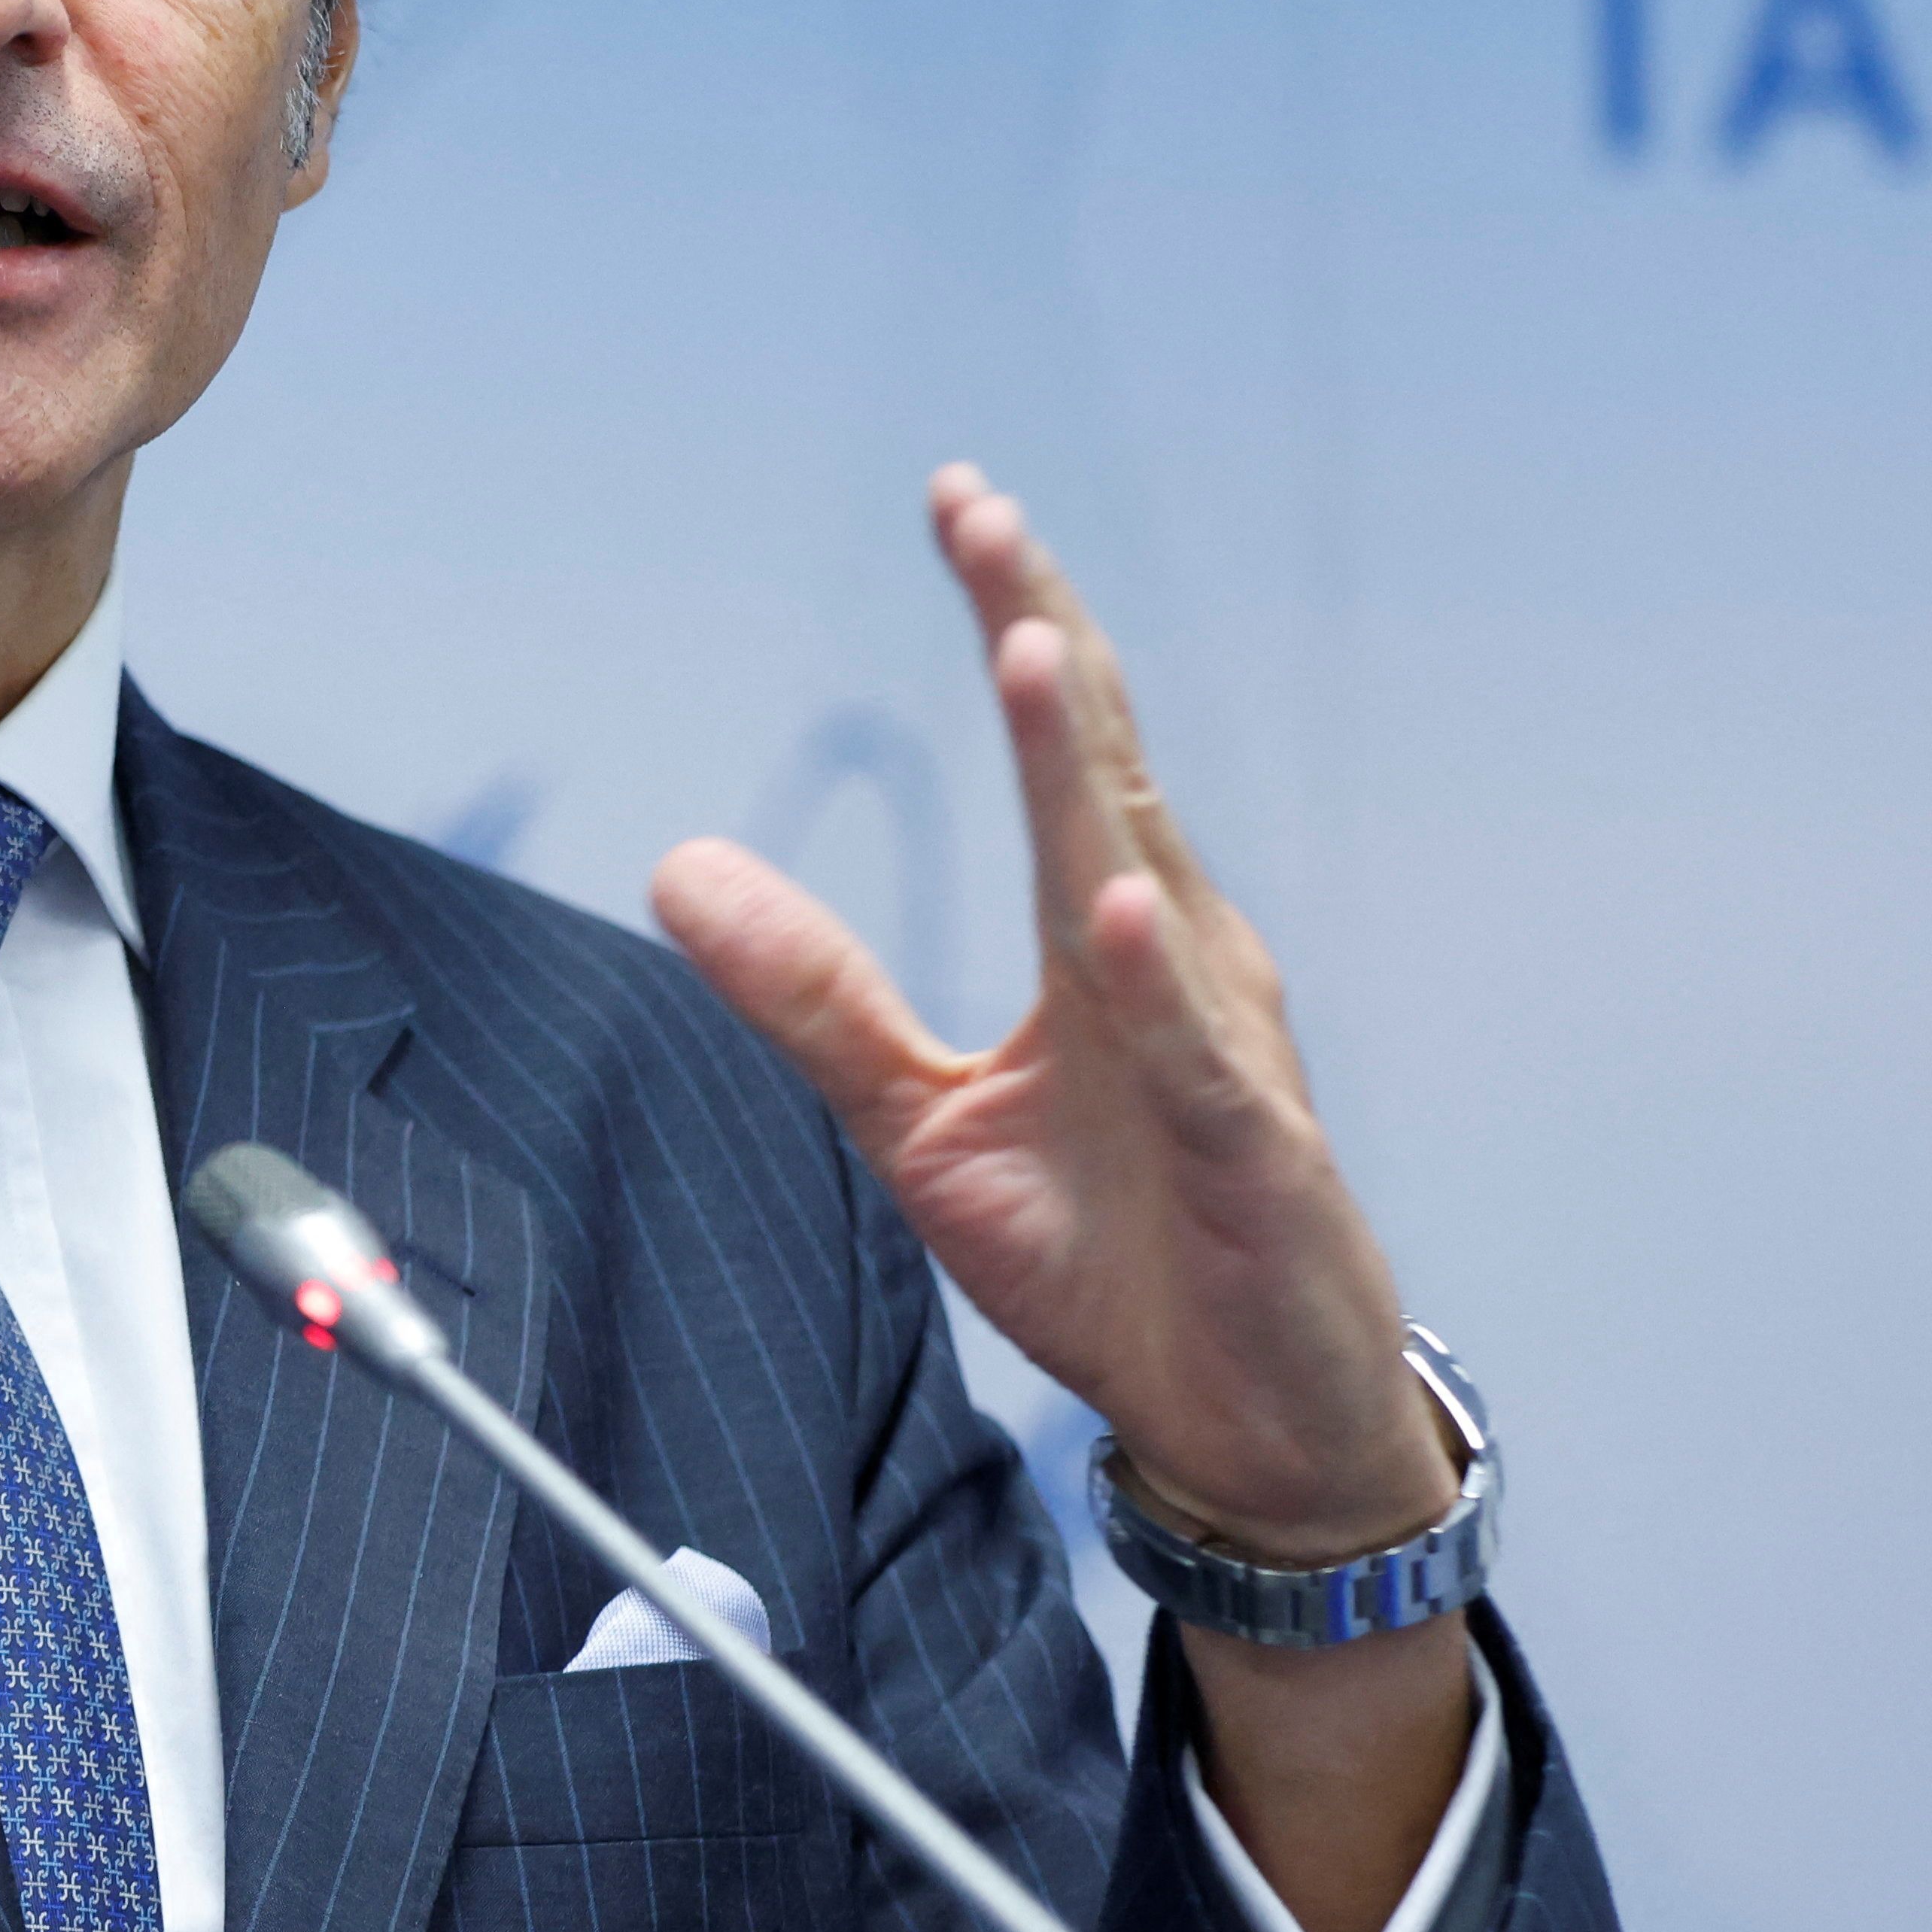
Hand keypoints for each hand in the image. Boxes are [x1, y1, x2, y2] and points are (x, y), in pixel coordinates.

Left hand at [655, 468, 1471, 1931]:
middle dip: (1044, 630)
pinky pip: (1196, 1058)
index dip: (1014, 619)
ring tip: (1034, 650)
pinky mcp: (1253, 1160)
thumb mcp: (924, 1124)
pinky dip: (1153, 978)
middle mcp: (1176, 965)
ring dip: (1086, 767)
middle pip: (1102, 770)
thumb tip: (679, 869)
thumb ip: (813, 998)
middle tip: (982, 514)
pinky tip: (1112, 904)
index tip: (960, 503)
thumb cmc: (1119, 1258)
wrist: (1247, 1428)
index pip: (1060, 752)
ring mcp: (1225, 1056)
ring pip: (1144, 882)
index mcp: (1105, 946)